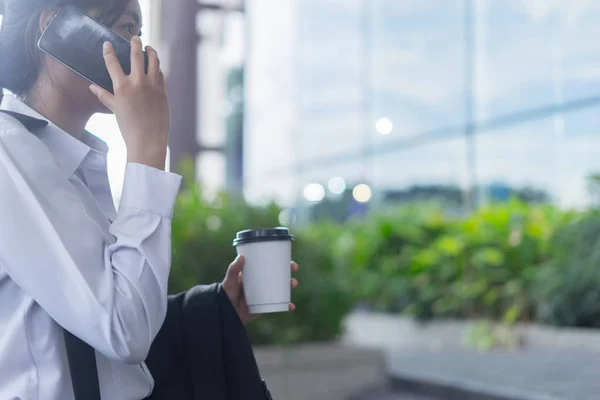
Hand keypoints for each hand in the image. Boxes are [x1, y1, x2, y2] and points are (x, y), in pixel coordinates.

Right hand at [89, 36, 169, 170]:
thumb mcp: (115, 110)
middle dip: (135, 43)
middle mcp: (137, 83)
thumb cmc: (129, 127)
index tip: (107, 44)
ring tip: (148, 47)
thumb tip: (92, 86)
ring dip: (151, 51)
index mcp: (121, 87)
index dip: (108, 51)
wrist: (148, 140)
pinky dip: (157, 68)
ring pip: (153, 60)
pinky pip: (161, 74)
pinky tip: (155, 66)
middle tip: (135, 37)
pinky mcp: (163, 91)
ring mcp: (152, 86)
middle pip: (136, 55)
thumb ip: (104, 96)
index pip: (112, 62)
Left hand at [222, 255, 298, 324]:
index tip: (288, 259)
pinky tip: (291, 306)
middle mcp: (262, 283)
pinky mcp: (265, 306)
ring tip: (293, 284)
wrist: (225, 315)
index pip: (270, 265)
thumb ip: (233, 270)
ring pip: (282, 289)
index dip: (281, 262)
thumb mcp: (229, 281)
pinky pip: (279, 305)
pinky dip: (286, 306)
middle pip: (279, 276)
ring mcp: (265, 295)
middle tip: (294, 269)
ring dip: (290, 286)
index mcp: (254, 274)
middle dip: (289, 272)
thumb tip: (242, 256)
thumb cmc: (226, 295)